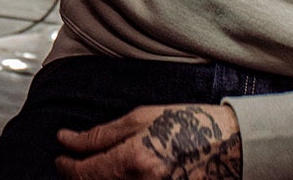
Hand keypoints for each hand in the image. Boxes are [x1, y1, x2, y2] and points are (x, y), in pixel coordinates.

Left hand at [54, 103, 241, 178]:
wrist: (232, 146)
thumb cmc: (191, 124)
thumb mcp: (142, 118)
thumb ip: (102, 134)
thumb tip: (68, 140)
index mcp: (135, 160)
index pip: (84, 173)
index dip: (66, 165)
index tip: (60, 156)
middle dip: (79, 176)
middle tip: (72, 162)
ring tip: (94, 168)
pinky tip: (116, 174)